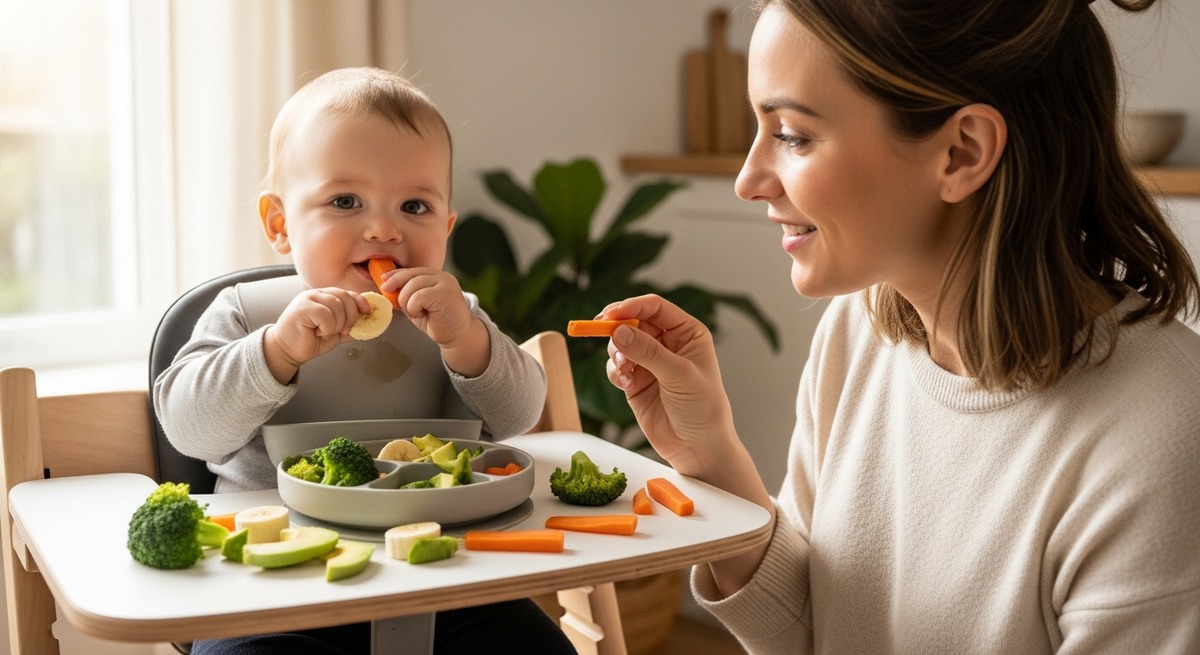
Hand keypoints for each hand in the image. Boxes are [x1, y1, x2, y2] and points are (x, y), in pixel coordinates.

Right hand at [264, 288, 369, 383]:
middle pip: (345, 297)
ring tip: (324, 332)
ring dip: (336, 325)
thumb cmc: (309, 340)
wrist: (288, 350)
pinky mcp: (302, 307)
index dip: (360, 301)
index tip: (368, 311)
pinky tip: (316, 332)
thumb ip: (352, 327)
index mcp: (326, 297)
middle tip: (342, 331)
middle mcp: (317, 294)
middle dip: (350, 317)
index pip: (347, 293)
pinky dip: (326, 327)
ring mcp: (309, 298)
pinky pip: (325, 314)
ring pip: (337, 306)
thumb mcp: (336, 333)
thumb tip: (370, 325)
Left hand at [381, 267, 489, 376]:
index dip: (397, 275)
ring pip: (412, 286)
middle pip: (410, 276)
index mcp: (437, 277)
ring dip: (408, 303)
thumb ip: (407, 294)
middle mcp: (443, 277)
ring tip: (418, 312)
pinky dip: (414, 308)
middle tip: (397, 304)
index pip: (413, 270)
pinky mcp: (445, 293)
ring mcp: (445, 283)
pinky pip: (418, 297)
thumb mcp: (418, 305)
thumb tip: (387, 287)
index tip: (384, 281)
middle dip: (399, 292)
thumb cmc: (438, 322)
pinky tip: (424, 314)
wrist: (457, 336)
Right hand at [600, 295, 738, 476]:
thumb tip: (619, 332)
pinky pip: (616, 366)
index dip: (631, 306)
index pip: (654, 307)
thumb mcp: (680, 376)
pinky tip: (627, 385)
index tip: (610, 315)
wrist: (697, 448)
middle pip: (632, 321)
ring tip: (625, 371)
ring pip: (620, 343)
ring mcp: (650, 362)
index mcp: (687, 333)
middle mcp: (668, 343)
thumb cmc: (702, 409)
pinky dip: (616, 373)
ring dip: (617, 353)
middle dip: (617, 330)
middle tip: (602, 333)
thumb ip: (649, 353)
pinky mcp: (635, 381)